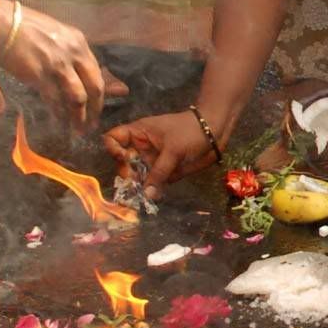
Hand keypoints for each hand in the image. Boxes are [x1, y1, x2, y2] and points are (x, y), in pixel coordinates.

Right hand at [0, 8, 104, 131]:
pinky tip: (59, 122)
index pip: (97, 73)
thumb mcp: (57, 36)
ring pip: (78, 97)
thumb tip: (76, 74)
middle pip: (95, 87)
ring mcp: (58, 65)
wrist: (2, 23)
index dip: (99, 93)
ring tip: (79, 129)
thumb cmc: (25, 28)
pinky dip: (58, 113)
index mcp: (80, 43)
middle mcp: (74, 54)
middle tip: (93, 123)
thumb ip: (70, 53)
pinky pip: (54, 99)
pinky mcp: (40, 74)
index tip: (98, 106)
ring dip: (80, 117)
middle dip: (96, 109)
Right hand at [104, 111, 218, 199]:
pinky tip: (154, 196)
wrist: (215, 132)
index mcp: (138, 133)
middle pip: (123, 162)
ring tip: (141, 195)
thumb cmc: (191, 131)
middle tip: (133, 182)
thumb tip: (147, 194)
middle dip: (125, 173)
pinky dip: (152, 189)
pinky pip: (154, 182)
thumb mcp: (173, 150)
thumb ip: (159, 172)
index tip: (123, 157)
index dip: (112, 148)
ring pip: (138, 175)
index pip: (113, 138)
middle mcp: (142, 147)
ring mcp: (153, 159)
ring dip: (138, 185)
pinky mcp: (165, 170)